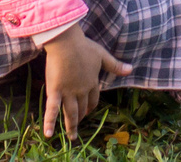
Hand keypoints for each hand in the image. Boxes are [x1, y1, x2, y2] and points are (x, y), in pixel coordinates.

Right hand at [41, 24, 128, 138]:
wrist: (66, 42)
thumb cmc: (83, 46)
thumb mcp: (102, 55)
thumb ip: (115, 65)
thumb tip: (131, 69)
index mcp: (92, 82)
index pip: (93, 99)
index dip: (91, 106)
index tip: (88, 111)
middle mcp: (81, 91)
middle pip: (82, 108)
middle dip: (80, 119)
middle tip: (77, 128)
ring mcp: (68, 93)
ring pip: (70, 113)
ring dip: (71, 126)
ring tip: (71, 137)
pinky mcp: (55, 91)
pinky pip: (52, 109)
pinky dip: (50, 122)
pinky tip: (49, 134)